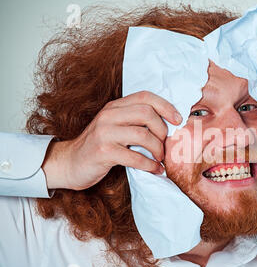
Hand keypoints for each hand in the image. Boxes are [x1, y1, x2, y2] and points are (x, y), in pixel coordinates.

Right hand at [42, 91, 181, 189]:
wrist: (69, 163)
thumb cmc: (99, 147)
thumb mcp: (115, 127)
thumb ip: (134, 122)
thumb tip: (168, 125)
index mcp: (115, 107)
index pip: (145, 97)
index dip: (166, 106)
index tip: (178, 120)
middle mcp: (109, 116)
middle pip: (147, 113)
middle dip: (162, 130)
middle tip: (165, 145)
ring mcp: (104, 133)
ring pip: (143, 135)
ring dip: (157, 149)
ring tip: (159, 158)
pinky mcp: (103, 152)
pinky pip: (135, 157)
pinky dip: (150, 165)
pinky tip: (155, 169)